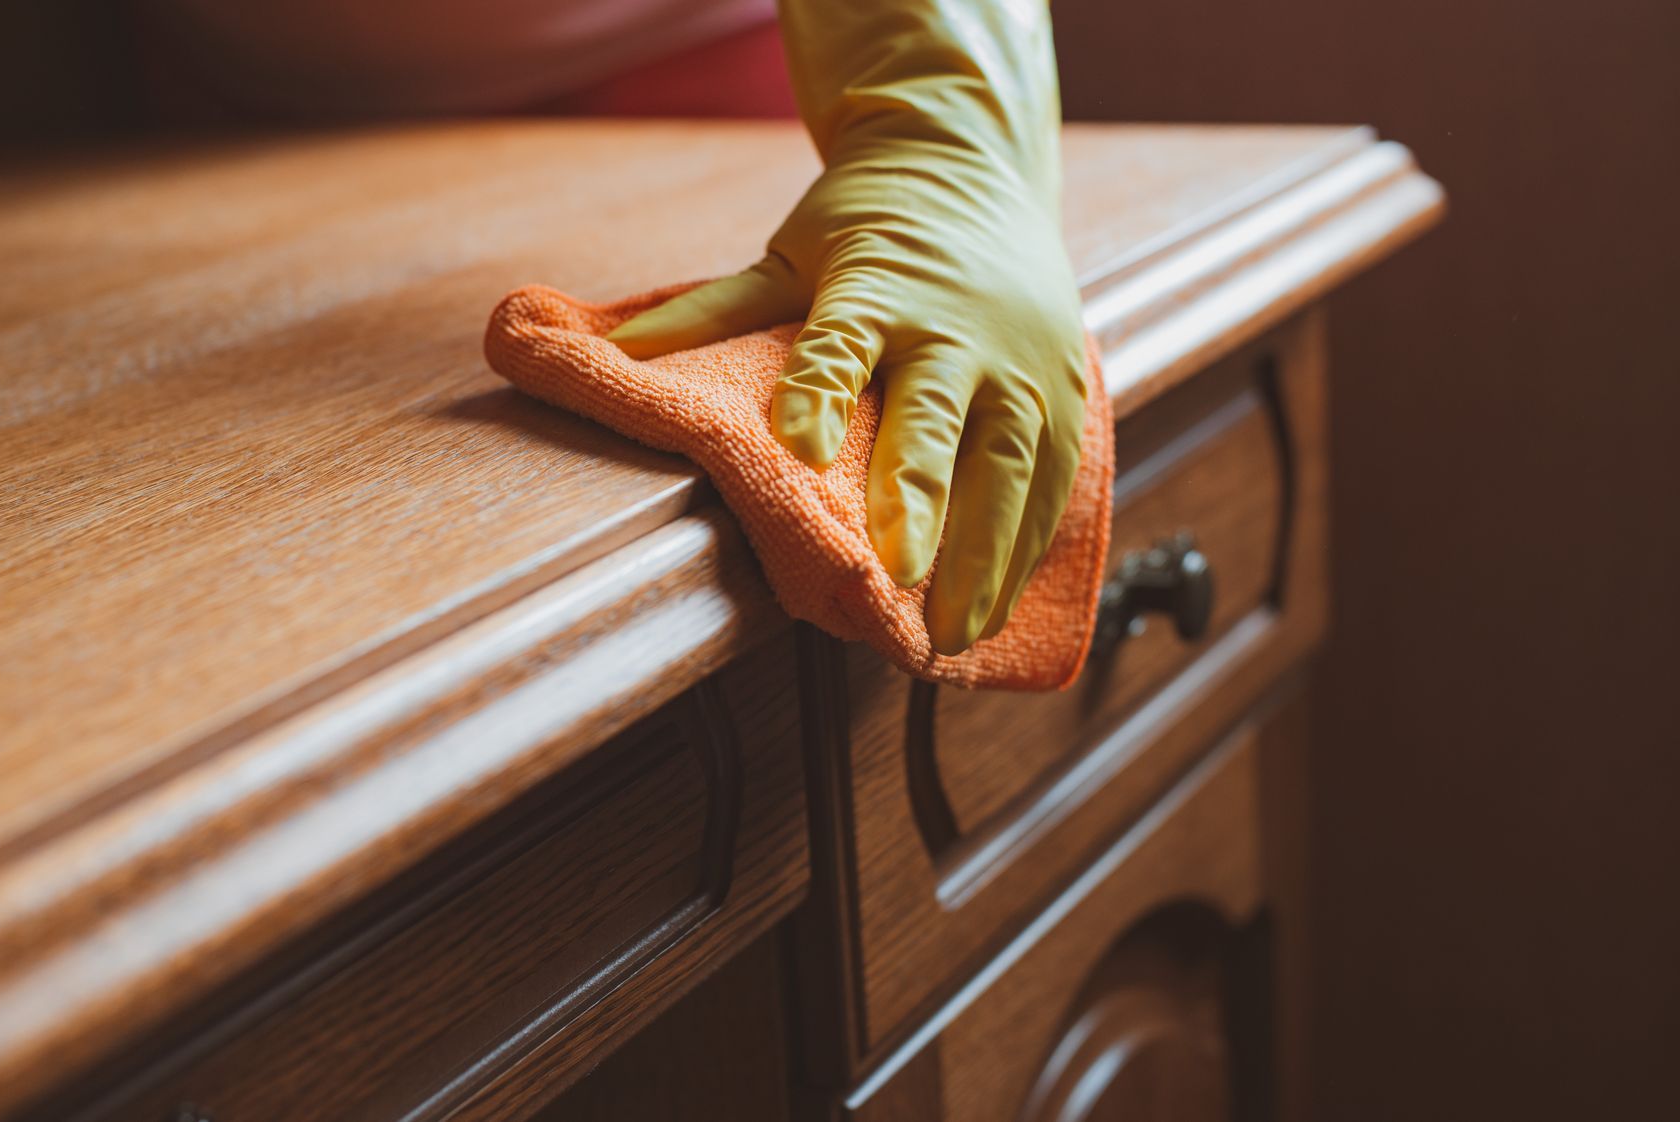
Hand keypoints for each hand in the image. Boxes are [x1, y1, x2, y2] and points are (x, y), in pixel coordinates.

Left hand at [610, 143, 1086, 654]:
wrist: (972, 163)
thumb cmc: (868, 219)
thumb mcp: (789, 252)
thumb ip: (714, 311)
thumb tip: (621, 350)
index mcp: (881, 285)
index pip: (844, 342)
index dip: (820, 392)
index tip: (797, 447)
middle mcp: (961, 327)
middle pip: (942, 416)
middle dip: (923, 498)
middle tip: (899, 578)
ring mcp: (1024, 362)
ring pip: (1013, 462)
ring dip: (986, 553)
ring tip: (953, 632)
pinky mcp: (1066, 392)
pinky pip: (1052, 479)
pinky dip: (1025, 546)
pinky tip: (997, 604)